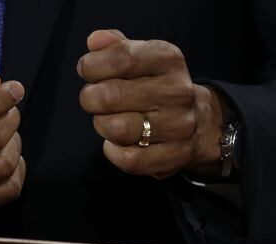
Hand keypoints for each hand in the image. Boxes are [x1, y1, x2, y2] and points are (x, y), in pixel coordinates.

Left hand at [78, 30, 224, 178]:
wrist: (200, 122)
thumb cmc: (157, 86)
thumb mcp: (143, 58)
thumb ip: (115, 46)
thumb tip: (93, 41)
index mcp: (168, 60)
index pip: (122, 58)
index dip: (92, 65)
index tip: (86, 70)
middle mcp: (178, 92)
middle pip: (111, 96)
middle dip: (90, 98)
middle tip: (93, 99)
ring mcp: (178, 126)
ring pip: (117, 129)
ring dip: (101, 125)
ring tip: (106, 120)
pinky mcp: (174, 156)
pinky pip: (129, 159)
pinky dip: (112, 151)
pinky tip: (113, 143)